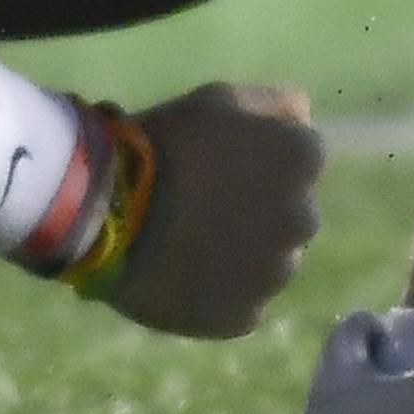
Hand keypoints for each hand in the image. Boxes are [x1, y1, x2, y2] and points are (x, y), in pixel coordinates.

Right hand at [111, 82, 323, 338]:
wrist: (110, 209)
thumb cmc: (167, 141)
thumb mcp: (222, 97)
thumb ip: (275, 103)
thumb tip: (302, 115)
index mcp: (302, 160)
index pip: (300, 157)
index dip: (261, 156)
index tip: (223, 160)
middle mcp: (303, 220)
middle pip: (290, 212)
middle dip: (261, 207)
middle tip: (207, 203)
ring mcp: (274, 273)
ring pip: (269, 260)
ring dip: (244, 251)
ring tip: (192, 240)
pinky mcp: (244, 315)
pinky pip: (241, 300)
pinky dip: (220, 289)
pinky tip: (185, 272)